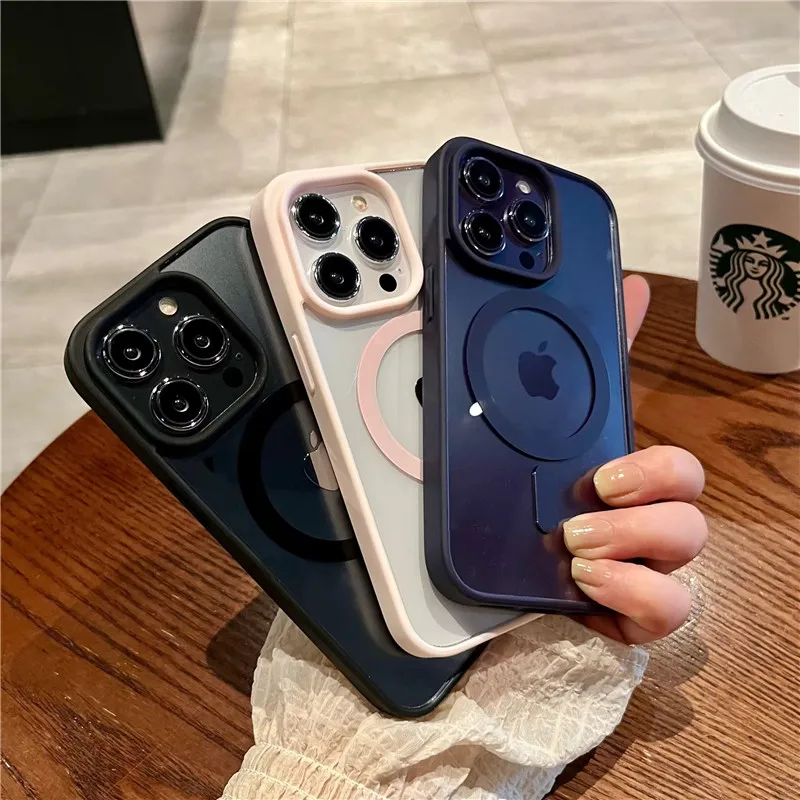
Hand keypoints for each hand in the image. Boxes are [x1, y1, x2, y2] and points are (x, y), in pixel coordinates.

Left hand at [564, 275, 706, 643]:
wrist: (492, 581)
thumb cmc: (530, 500)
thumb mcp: (545, 431)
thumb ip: (580, 367)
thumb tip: (629, 288)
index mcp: (625, 487)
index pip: (676, 470)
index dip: (655, 469)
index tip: (604, 474)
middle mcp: (641, 528)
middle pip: (691, 512)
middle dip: (644, 509)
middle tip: (585, 506)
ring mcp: (638, 573)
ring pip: (686, 560)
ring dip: (633, 547)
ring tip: (575, 545)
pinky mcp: (625, 614)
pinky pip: (664, 612)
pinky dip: (631, 596)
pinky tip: (587, 584)